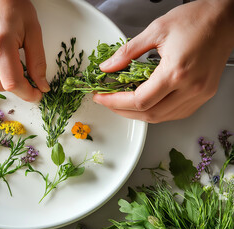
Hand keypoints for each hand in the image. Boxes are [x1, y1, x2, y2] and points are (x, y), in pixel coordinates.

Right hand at [0, 0, 49, 102]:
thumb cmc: (13, 3)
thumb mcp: (33, 30)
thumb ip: (38, 61)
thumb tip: (41, 86)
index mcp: (0, 42)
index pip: (12, 82)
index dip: (27, 93)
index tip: (36, 95)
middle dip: (14, 83)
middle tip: (24, 73)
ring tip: (5, 57)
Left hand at [94, 0, 233, 122]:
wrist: (226, 18)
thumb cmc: (197, 19)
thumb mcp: (155, 30)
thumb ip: (128, 52)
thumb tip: (107, 67)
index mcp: (176, 72)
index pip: (139, 100)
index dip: (115, 102)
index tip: (101, 97)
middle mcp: (190, 88)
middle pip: (149, 114)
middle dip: (122, 111)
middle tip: (107, 101)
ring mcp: (200, 94)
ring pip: (162, 117)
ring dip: (138, 114)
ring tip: (122, 103)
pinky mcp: (204, 94)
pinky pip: (176, 113)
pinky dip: (157, 112)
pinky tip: (146, 103)